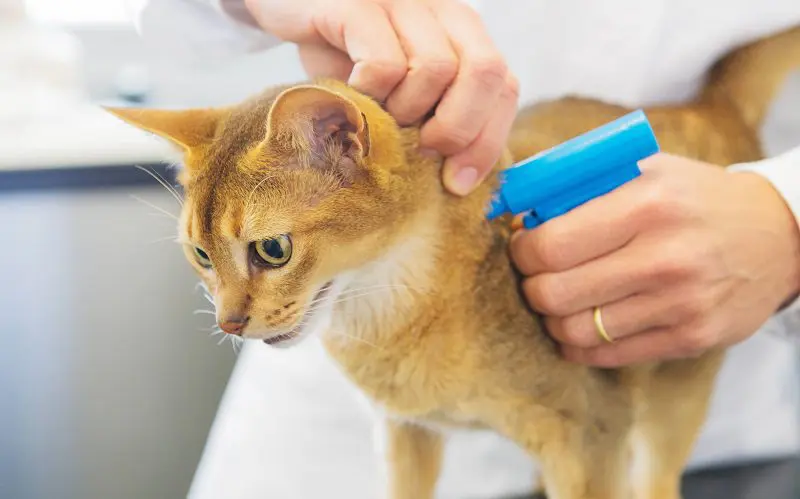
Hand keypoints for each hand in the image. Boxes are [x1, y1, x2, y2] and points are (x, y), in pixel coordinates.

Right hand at [244, 0, 518, 194]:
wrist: (288, 9)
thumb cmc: (347, 56)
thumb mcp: (399, 88)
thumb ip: (435, 113)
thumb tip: (461, 175)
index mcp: (462, 31)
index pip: (504, 85)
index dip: (488, 139)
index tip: (460, 182)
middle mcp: (442, 8)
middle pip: (485, 73)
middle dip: (459, 129)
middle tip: (424, 151)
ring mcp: (402, 2)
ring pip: (436, 70)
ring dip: (406, 110)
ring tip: (379, 113)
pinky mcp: (358, 5)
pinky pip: (383, 64)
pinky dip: (369, 94)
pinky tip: (351, 94)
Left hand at [510, 153, 799, 366]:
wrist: (779, 236)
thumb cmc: (694, 198)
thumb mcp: (646, 170)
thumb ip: (582, 184)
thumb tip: (517, 207)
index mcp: (647, 205)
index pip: (550, 245)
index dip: (522, 250)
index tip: (525, 245)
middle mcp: (664, 257)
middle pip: (553, 293)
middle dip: (531, 286)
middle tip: (537, 275)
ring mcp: (680, 304)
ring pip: (573, 331)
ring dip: (551, 319)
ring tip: (559, 300)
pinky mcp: (691, 338)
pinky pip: (606, 356)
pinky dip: (577, 344)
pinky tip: (580, 324)